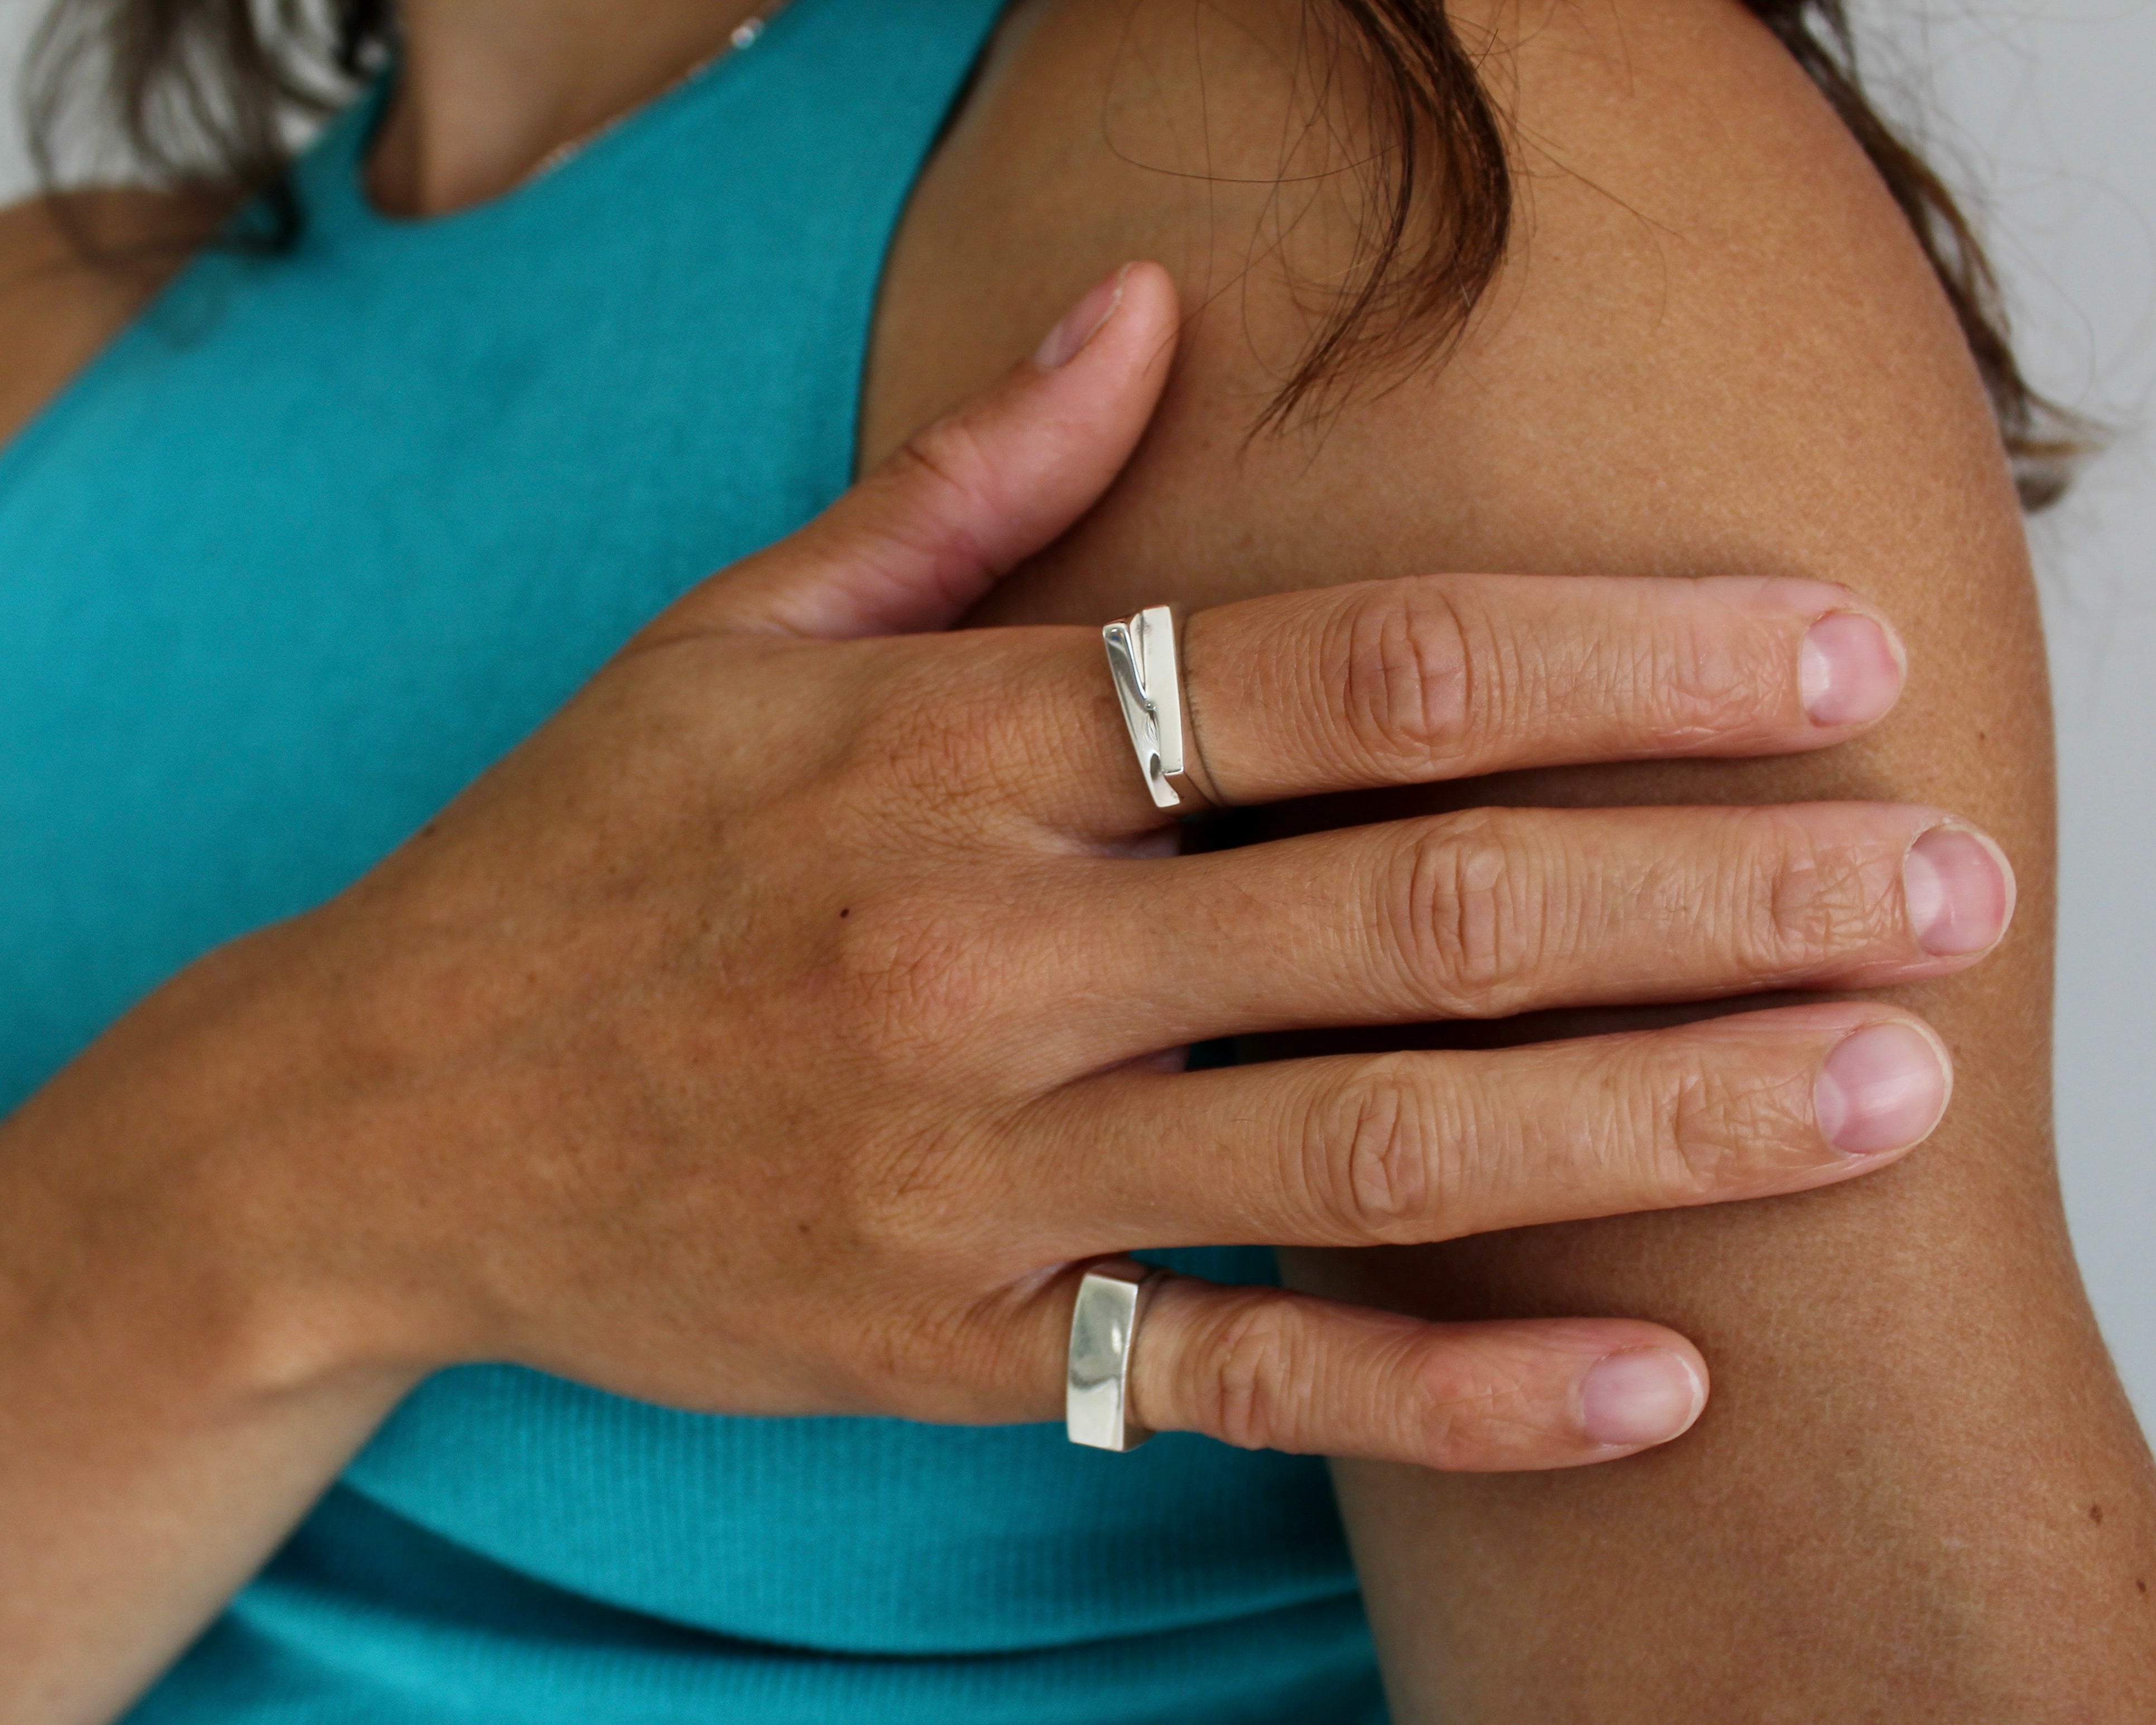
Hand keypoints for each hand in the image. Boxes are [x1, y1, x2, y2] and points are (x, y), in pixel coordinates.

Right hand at [166, 264, 2008, 1469]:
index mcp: (954, 748)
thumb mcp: (736, 633)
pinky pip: (1249, 1378)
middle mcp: (988, 953)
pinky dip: (1458, 1391)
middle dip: (1720, 888)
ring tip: (1884, 1087)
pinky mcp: (964, 1346)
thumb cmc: (575, 854)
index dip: (1609, 654)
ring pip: (1380, 1145)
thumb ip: (964, 483)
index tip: (1818, 654)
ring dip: (1662, 1123)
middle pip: (1425, 908)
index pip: (1348, 670)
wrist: (373, 1121)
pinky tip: (1653, 1377)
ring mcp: (980, 1173)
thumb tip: (1146, 310)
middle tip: (1948, 882)